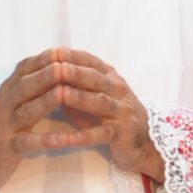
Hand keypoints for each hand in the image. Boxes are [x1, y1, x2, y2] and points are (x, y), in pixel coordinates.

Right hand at [0, 53, 76, 192]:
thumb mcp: (9, 105)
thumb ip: (27, 88)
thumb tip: (54, 67)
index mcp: (6, 93)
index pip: (24, 69)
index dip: (43, 60)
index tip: (63, 51)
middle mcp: (3, 106)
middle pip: (25, 86)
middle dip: (45, 74)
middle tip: (66, 65)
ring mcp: (4, 127)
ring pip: (26, 111)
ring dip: (46, 101)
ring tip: (64, 93)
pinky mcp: (7, 149)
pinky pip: (28, 143)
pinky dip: (46, 140)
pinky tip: (64, 139)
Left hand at [42, 50, 163, 184]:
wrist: (145, 140)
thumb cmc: (112, 116)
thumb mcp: (95, 96)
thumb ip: (75, 86)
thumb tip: (47, 75)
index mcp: (110, 78)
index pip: (91, 62)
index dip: (73, 57)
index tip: (53, 52)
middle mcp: (118, 91)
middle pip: (96, 79)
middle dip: (75, 72)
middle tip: (56, 67)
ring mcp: (122, 112)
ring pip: (100, 102)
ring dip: (80, 98)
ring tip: (61, 94)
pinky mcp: (122, 134)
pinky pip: (102, 134)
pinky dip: (85, 136)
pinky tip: (69, 138)